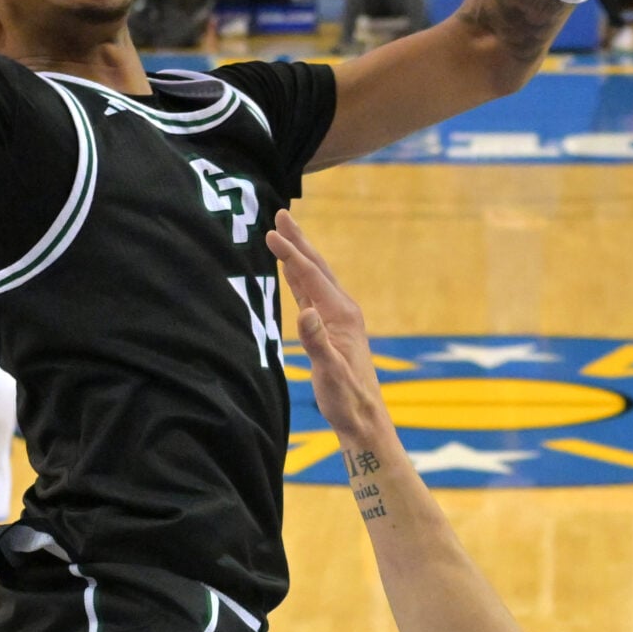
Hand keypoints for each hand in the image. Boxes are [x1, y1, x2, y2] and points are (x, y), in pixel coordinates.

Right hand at [263, 210, 384, 434]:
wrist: (363, 417)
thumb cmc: (347, 398)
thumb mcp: (330, 372)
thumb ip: (317, 342)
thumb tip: (305, 312)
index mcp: (342, 314)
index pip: (310, 277)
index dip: (290, 254)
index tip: (269, 233)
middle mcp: (342, 310)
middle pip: (316, 267)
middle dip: (298, 240)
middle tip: (281, 214)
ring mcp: (338, 318)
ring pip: (314, 278)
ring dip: (299, 254)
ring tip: (284, 233)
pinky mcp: (331, 328)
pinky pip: (312, 294)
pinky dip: (299, 277)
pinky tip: (292, 272)